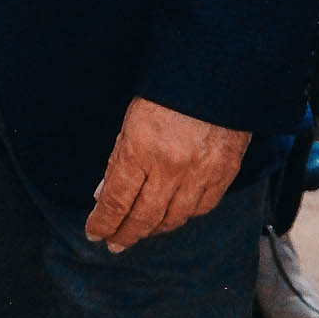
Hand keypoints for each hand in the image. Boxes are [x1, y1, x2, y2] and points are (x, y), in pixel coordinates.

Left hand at [85, 98, 249, 253]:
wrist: (216, 74)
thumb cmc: (168, 92)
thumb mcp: (131, 121)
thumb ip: (118, 160)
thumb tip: (103, 196)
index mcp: (140, 149)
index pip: (116, 201)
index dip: (103, 223)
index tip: (94, 233)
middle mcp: (170, 167)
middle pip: (143, 217)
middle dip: (125, 234)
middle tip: (115, 243)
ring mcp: (199, 173)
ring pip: (173, 219)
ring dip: (154, 229)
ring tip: (142, 232)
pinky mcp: (224, 173)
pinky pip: (202, 208)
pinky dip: (185, 216)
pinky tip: (173, 216)